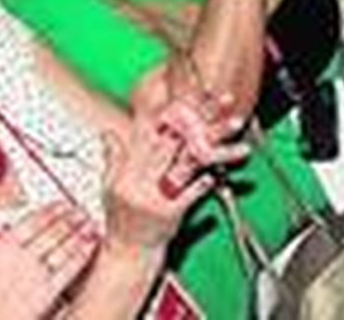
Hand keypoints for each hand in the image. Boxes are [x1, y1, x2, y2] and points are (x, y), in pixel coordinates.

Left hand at [0, 204, 97, 319]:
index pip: (29, 225)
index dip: (46, 211)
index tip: (59, 203)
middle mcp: (19, 265)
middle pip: (51, 234)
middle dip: (68, 219)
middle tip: (80, 209)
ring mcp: (34, 279)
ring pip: (63, 249)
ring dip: (78, 234)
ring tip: (90, 221)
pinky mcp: (45, 296)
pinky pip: (69, 271)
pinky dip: (82, 256)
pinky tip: (90, 244)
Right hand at [101, 94, 245, 250]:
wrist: (127, 255)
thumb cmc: (122, 221)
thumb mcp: (109, 188)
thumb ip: (113, 159)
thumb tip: (107, 133)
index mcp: (127, 169)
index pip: (151, 130)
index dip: (174, 108)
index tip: (193, 88)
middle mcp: (139, 179)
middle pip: (174, 139)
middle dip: (200, 115)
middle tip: (222, 96)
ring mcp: (154, 196)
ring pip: (187, 161)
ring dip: (213, 141)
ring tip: (236, 123)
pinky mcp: (168, 214)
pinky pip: (188, 195)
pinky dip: (201, 184)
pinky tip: (217, 173)